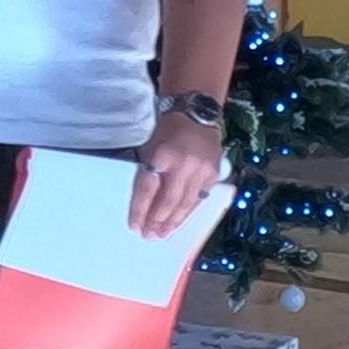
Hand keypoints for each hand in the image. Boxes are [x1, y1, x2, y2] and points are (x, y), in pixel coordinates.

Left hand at [128, 112, 224, 239]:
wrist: (196, 113)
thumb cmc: (168, 130)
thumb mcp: (151, 147)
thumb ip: (149, 173)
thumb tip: (144, 205)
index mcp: (162, 155)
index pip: (148, 189)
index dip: (140, 210)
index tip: (135, 226)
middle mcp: (183, 163)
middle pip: (168, 200)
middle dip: (157, 221)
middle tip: (150, 236)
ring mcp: (201, 169)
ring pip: (186, 203)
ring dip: (173, 221)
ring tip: (163, 234)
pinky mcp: (213, 173)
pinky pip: (199, 198)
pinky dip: (188, 211)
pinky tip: (180, 221)